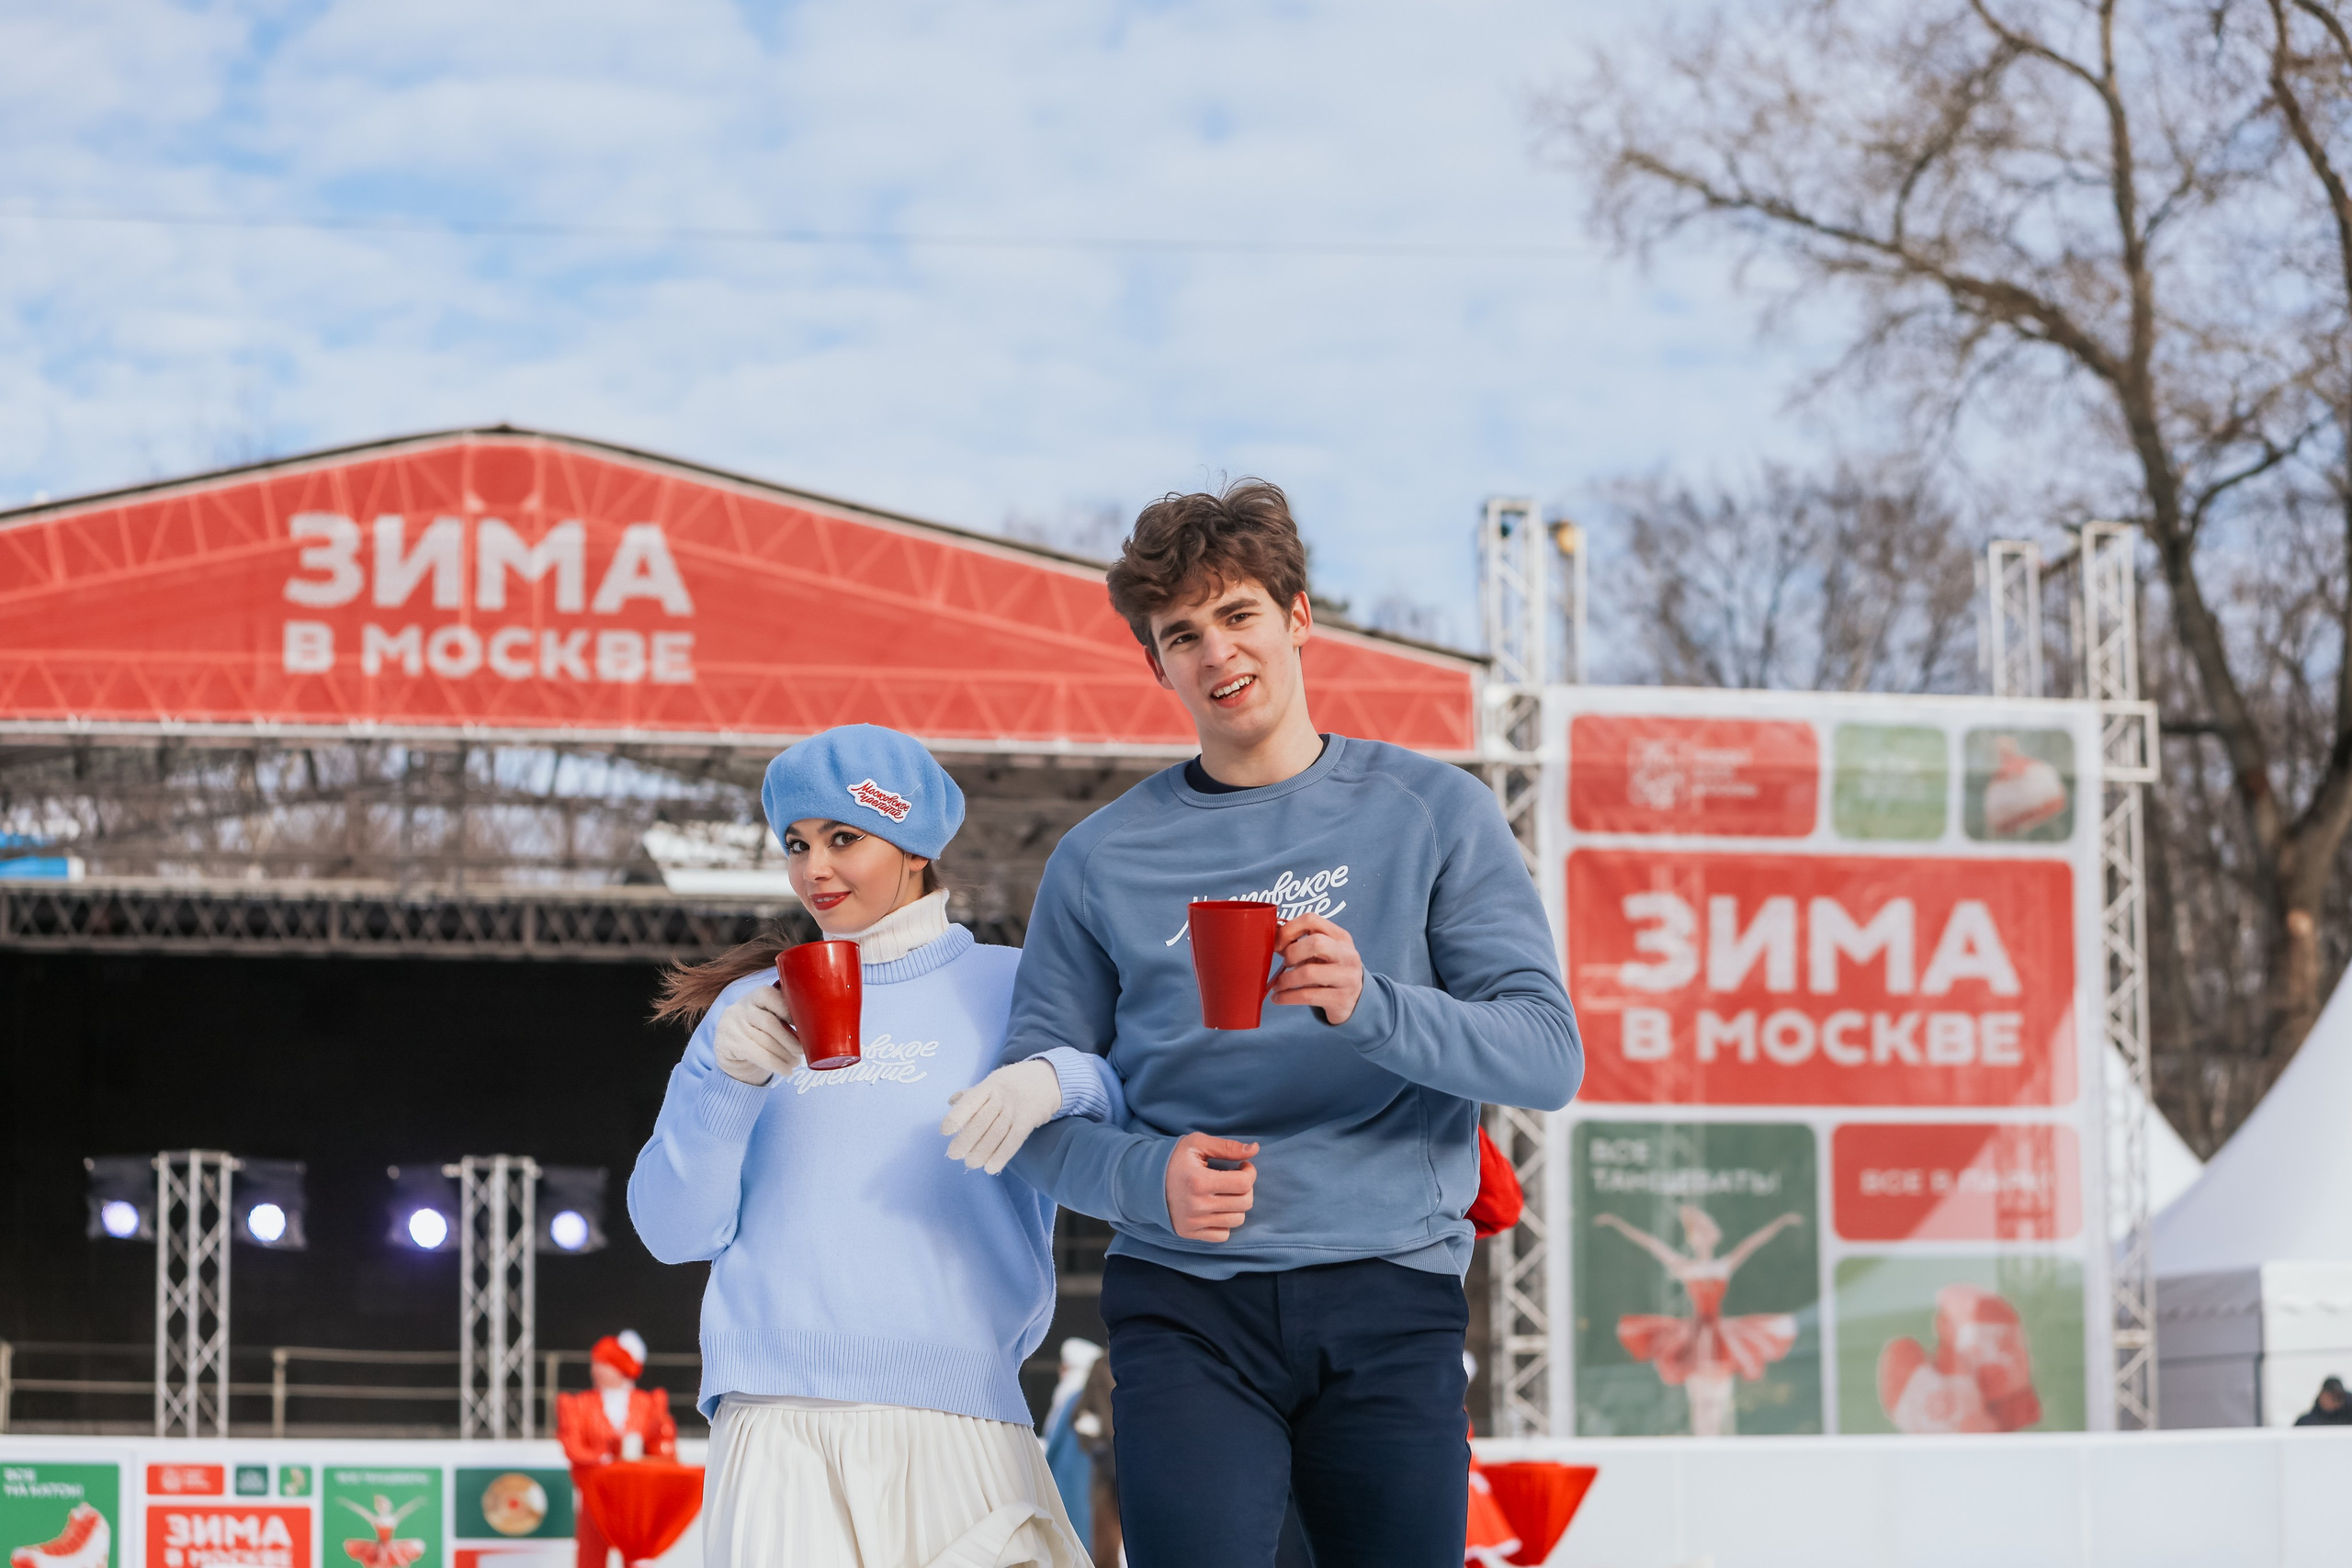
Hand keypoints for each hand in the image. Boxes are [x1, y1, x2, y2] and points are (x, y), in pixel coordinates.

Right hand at [714, 986, 803, 1084]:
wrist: (732, 1054)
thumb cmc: (759, 1033)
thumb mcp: (768, 1017)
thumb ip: (785, 1014)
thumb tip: (815, 1024)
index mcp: (754, 997)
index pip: (769, 995)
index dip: (787, 1009)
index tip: (803, 1024)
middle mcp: (740, 1008)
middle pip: (769, 1022)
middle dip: (790, 1039)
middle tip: (802, 1051)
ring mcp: (731, 1025)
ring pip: (764, 1041)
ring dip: (785, 1055)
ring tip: (796, 1062)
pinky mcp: (728, 1044)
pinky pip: (756, 1055)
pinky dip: (775, 1064)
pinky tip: (787, 1071)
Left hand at [940, 1059, 1063, 1173]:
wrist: (1049, 1077)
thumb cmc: (1015, 1081)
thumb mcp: (994, 1080)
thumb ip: (973, 1093)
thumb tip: (951, 1101)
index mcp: (990, 1085)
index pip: (971, 1101)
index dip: (957, 1116)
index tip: (945, 1131)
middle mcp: (1002, 1096)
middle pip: (982, 1120)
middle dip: (966, 1139)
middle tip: (954, 1155)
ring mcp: (1016, 1108)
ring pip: (996, 1133)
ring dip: (982, 1151)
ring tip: (970, 1163)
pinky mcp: (1028, 1120)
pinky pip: (1014, 1140)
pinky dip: (1002, 1155)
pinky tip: (991, 1168)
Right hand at [1165, 1131, 1258, 1241]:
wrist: (1144, 1180)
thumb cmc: (1174, 1159)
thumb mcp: (1197, 1144)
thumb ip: (1227, 1147)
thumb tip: (1255, 1149)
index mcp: (1199, 1181)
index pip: (1243, 1183)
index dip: (1249, 1172)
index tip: (1242, 1166)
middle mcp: (1197, 1206)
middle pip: (1244, 1203)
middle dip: (1246, 1188)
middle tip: (1235, 1179)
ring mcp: (1193, 1222)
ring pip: (1237, 1220)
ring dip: (1237, 1205)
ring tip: (1225, 1193)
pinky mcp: (1190, 1233)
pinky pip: (1223, 1235)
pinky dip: (1224, 1222)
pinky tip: (1216, 1208)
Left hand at [1269, 913, 1363, 1024]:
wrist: (1355, 999)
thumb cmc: (1330, 970)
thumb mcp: (1320, 953)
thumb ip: (1296, 943)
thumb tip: (1271, 932)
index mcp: (1340, 936)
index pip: (1311, 920)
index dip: (1288, 929)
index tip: (1277, 944)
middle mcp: (1347, 954)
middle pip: (1316, 943)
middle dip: (1292, 953)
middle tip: (1284, 964)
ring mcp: (1346, 977)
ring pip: (1310, 973)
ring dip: (1286, 979)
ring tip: (1277, 985)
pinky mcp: (1341, 999)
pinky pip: (1308, 996)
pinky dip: (1287, 997)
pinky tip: (1278, 998)